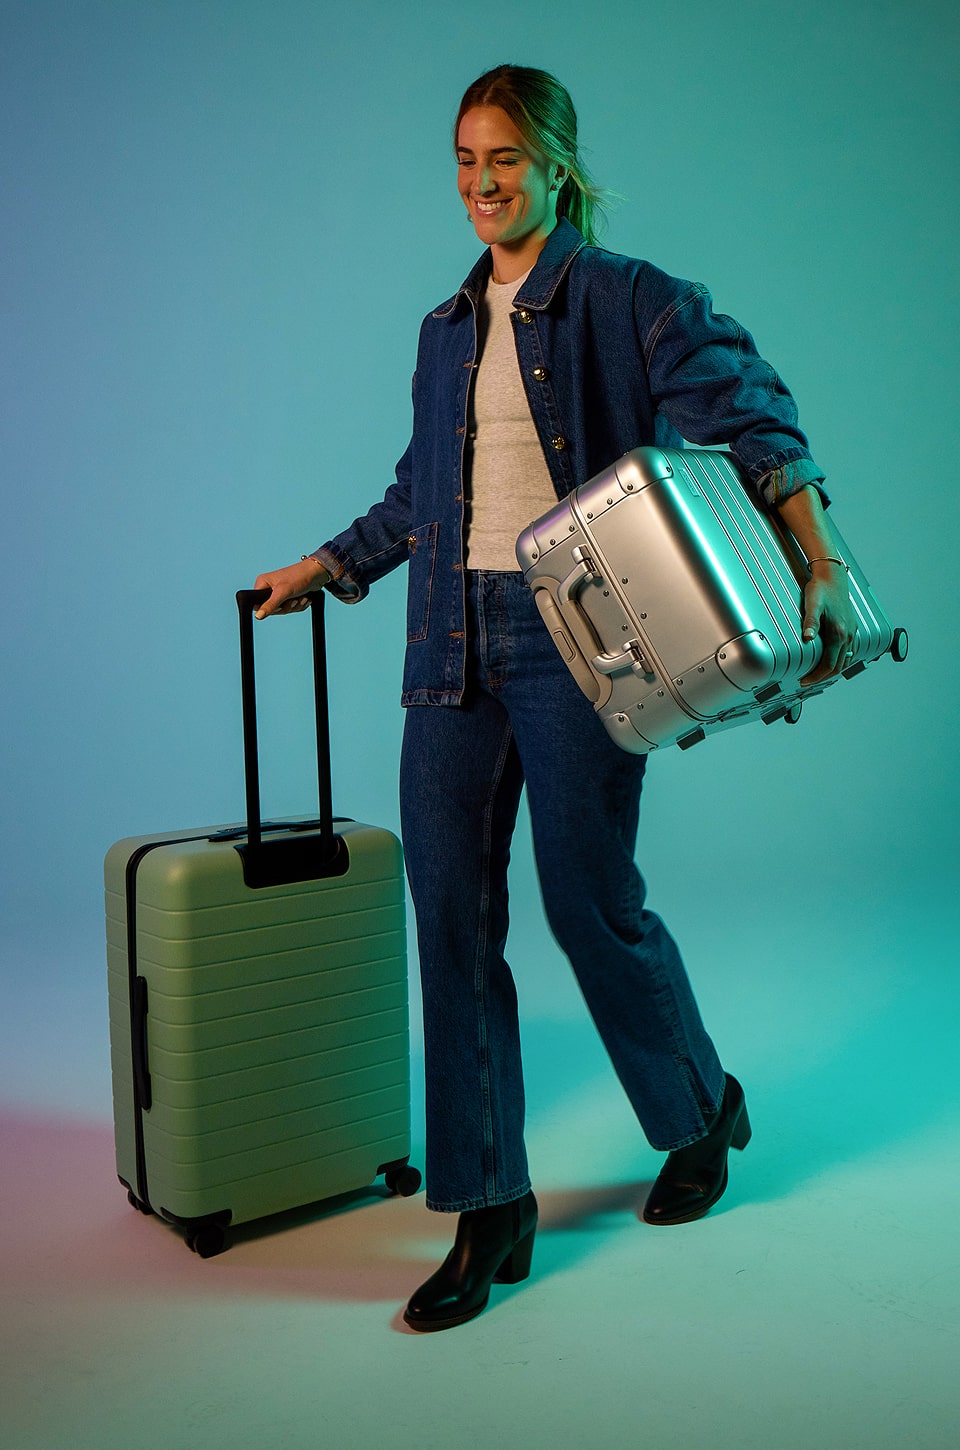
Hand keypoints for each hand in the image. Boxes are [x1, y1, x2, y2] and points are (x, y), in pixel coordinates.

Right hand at [253, 558, 329, 618]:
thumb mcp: (283, 592)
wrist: (317, 574)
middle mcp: (270, 588)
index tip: (279, 605)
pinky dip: (299, 605)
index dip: (269, 608)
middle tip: (293, 599)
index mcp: (263, 583)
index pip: (258, 604)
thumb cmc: (299, 576)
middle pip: (272, 609)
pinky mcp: (289, 597)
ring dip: (294, 606)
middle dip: (286, 607)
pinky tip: (303, 598)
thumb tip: (258, 615)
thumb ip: (270, 605)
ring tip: (300, 597)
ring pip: (283, 610)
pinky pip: (291, 609)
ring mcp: (279, 593)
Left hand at [799, 562, 857, 686]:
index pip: (829, 664)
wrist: (834, 576)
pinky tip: (832, 661)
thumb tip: (807, 638)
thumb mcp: (812, 604)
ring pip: (845, 661)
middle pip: (838, 667)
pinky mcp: (852, 628)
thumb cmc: (821, 589)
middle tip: (808, 681)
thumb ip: (810, 622)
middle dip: (823, 677)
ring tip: (817, 675)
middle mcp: (848, 635)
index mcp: (839, 633)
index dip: (816, 676)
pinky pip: (849, 652)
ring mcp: (852, 633)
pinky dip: (841, 661)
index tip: (805, 681)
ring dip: (832, 671)